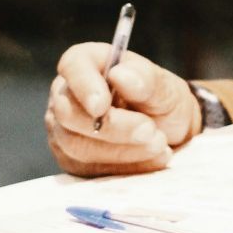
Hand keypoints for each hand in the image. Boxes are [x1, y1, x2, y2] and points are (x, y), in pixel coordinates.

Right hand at [45, 43, 199, 176]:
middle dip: (113, 126)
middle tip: (151, 131)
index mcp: (88, 63)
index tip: (102, 105)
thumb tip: (120, 75)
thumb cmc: (162, 101)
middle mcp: (67, 95)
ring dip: (122, 150)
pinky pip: (88, 169)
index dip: (84, 85)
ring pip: (77, 145)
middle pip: (70, 113)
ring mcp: (64, 130)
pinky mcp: (72, 160)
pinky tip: (152, 159)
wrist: (168, 132)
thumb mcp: (166, 88)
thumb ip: (146, 80)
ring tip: (159, 145)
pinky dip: (124, 166)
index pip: (73, 65)